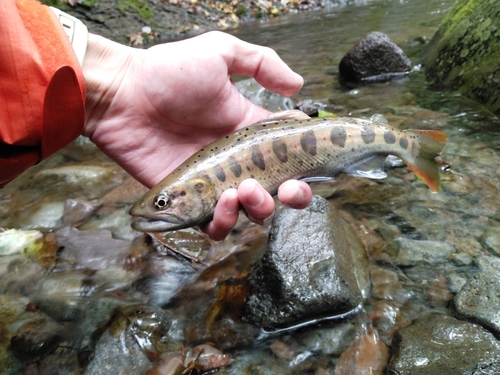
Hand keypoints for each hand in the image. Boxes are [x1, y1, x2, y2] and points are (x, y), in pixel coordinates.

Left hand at [82, 31, 310, 238]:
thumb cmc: (168, 72)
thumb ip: (262, 62)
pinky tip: (222, 203)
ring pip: (250, 211)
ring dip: (259, 208)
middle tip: (287, 189)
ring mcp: (214, 183)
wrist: (121, 96)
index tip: (311, 161)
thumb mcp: (219, 53)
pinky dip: (224, 223)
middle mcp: (236, 161)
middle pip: (278, 190)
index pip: (289, 152)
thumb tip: (298, 86)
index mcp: (248, 130)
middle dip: (293, 196)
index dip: (307, 162)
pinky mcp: (189, 201)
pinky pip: (214, 225)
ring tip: (243, 190)